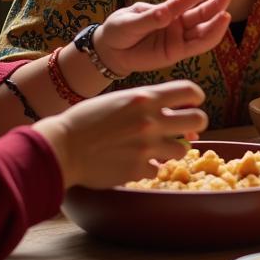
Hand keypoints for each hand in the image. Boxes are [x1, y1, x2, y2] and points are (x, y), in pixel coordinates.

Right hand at [32, 80, 207, 188]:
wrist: (60, 148)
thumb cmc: (86, 121)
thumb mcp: (119, 100)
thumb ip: (147, 104)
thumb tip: (174, 113)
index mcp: (146, 98)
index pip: (189, 90)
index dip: (196, 96)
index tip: (193, 102)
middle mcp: (152, 120)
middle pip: (199, 119)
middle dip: (196, 123)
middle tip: (187, 128)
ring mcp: (147, 146)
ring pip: (182, 149)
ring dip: (172, 149)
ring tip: (155, 149)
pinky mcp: (138, 169)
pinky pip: (157, 169)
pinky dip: (148, 167)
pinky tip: (133, 163)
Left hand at [95, 0, 232, 78]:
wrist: (110, 52)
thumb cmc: (119, 31)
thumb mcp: (129, 22)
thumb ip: (149, 19)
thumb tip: (166, 14)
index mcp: (166, 11)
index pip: (182, 3)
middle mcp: (176, 23)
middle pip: (200, 14)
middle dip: (215, 4)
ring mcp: (179, 38)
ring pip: (203, 30)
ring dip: (216, 23)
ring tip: (226, 14)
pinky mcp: (178, 53)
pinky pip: (197, 47)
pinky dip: (210, 38)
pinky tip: (219, 29)